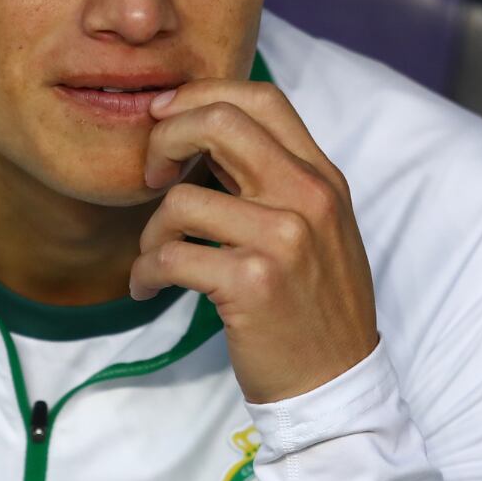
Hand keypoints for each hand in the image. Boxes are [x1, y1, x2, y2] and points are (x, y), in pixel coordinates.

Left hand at [130, 80, 378, 403]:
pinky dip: (145, 271)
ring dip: (150, 232)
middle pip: (219, 122)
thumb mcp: (310, 227)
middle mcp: (309, 197)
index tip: (163, 119)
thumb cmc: (309, 304)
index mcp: (321, 176)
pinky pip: (169, 256)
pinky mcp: (253, 282)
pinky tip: (148, 287)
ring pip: (180, 199)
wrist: (336, 384)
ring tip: (156, 258)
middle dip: (164, 140)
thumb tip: (199, 130)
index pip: (259, 97)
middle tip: (150, 176)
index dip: (199, 96)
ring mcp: (283, 239)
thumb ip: (267, 178)